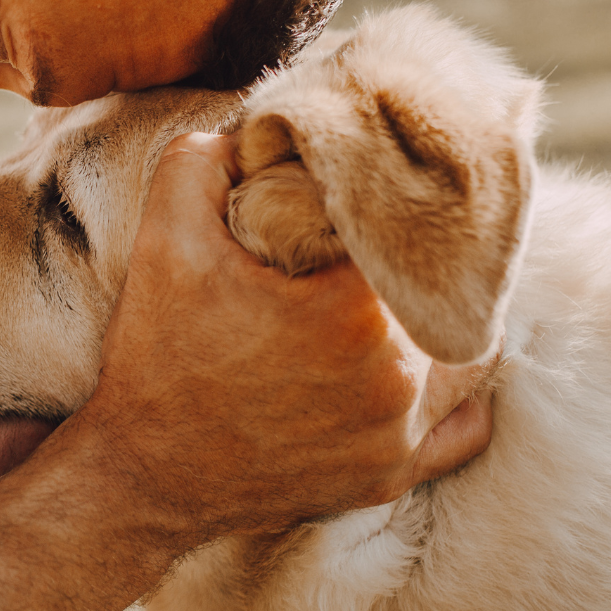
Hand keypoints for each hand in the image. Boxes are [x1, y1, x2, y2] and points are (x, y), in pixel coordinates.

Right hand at [73, 133, 494, 544]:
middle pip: (449, 290)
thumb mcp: (165, 240)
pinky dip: (454, 392)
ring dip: (442, 320)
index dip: (390, 205)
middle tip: (380, 243)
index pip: (412, 232)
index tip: (362, 197)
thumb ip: (205, 160)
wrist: (140, 477)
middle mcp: (397, 379)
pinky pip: (464, 427)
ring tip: (401, 296)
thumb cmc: (156, 359)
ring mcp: (399, 436)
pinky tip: (420, 363)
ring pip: (470, 355)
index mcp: (355, 313)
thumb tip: (254, 133)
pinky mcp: (390, 476)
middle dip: (418, 262)